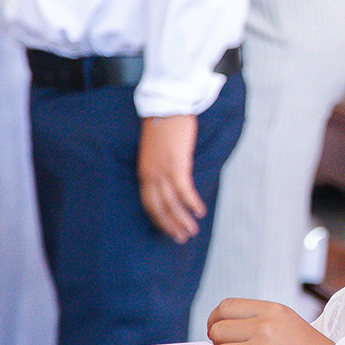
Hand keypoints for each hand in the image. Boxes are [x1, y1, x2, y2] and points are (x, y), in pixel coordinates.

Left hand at [137, 114, 202, 243]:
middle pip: (159, 208)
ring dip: (182, 219)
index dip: (159, 220)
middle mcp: (150, 175)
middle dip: (170, 226)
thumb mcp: (156, 151)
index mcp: (144, 172)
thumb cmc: (163, 126)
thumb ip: (159, 167)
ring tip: (192, 230)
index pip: (149, 204)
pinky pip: (184, 190)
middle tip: (181, 238)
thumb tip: (170, 181)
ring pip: (171, 203)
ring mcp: (163, 170)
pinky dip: (192, 203)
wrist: (167, 106)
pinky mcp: (176, 164)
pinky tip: (200, 211)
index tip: (169, 232)